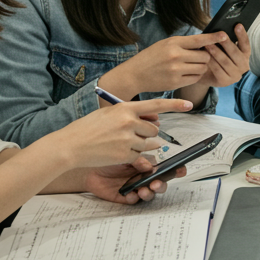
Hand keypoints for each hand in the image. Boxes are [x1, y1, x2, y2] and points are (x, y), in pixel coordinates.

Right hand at [53, 97, 193, 168]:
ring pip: (150, 144)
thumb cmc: (88, 128)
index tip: (189, 104)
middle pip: (154, 129)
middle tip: (130, 134)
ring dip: (142, 145)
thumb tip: (154, 122)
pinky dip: (132, 155)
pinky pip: (139, 156)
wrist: (70, 145)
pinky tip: (116, 151)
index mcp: (125, 108)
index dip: (175, 104)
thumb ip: (131, 114)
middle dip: (148, 134)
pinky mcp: (125, 154)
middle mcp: (128, 122)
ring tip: (121, 143)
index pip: (156, 104)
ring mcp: (127, 139)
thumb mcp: (110, 113)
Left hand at [83, 156, 185, 204]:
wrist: (89, 166)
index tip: (180, 171)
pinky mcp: (125, 196)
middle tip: (156, 184)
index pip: (164, 168)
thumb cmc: (108, 157)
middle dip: (161, 185)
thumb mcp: (124, 152)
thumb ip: (137, 159)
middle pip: (160, 184)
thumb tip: (149, 166)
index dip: (175, 171)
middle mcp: (143, 177)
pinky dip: (135, 198)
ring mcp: (135, 187)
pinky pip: (134, 201)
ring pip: (149, 194)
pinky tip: (131, 194)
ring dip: (149, 193)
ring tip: (143, 190)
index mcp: (146, 165)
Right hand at [99, 35, 216, 98]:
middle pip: (204, 56)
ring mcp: (176, 70)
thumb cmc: (151, 57)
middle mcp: (175, 55)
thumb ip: (183, 43)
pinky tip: (187, 73)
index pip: (199, 39)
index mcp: (173, 43)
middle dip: (205, 57)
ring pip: (202, 68)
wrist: (134, 74)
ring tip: (191, 65)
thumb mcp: (165, 44)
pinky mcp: (175, 82)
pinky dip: (195, 76)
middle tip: (198, 57)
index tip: (225, 35)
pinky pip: (195, 79)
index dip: (214, 37)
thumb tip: (205, 42)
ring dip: (201, 67)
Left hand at [194, 24, 251, 86]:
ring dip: (216, 52)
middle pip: (235, 53)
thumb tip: (222, 29)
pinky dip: (211, 62)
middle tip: (219, 34)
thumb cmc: (216, 56)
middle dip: (227, 43)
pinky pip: (218, 70)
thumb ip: (224, 41)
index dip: (242, 35)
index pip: (245, 44)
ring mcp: (235, 76)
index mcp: (245, 56)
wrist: (206, 74)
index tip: (238, 25)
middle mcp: (243, 66)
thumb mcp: (222, 48)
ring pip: (225, 61)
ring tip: (208, 44)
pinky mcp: (225, 82)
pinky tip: (205, 57)